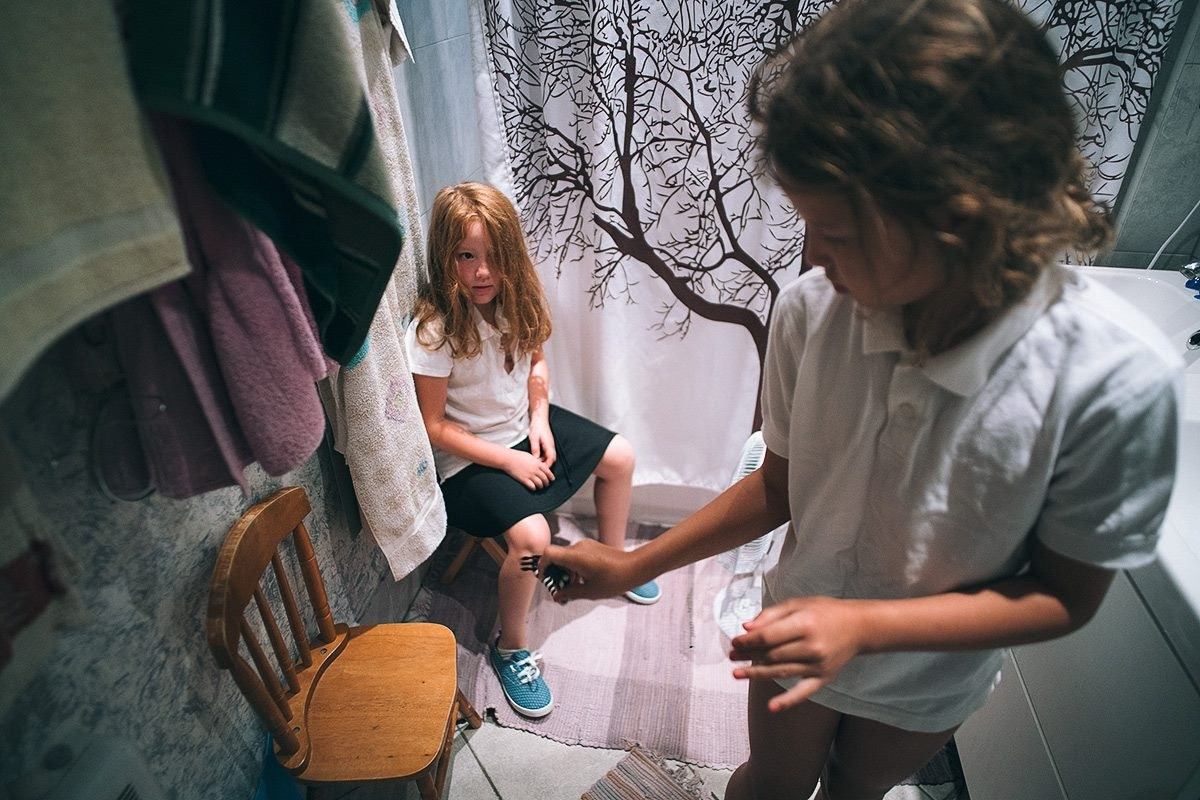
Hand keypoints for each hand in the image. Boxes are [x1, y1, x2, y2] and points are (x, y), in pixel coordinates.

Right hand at [504, 450, 554, 489]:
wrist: (508, 459)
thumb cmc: (518, 456)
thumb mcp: (530, 456)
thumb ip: (536, 462)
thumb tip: (540, 466)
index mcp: (537, 463)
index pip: (548, 472)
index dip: (551, 477)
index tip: (552, 479)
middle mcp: (535, 470)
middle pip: (545, 479)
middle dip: (547, 483)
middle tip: (547, 484)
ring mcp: (530, 475)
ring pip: (539, 484)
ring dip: (541, 486)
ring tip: (540, 487)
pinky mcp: (524, 480)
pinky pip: (532, 486)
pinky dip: (534, 488)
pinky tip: (534, 488)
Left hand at [528, 418, 556, 467]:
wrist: (539, 419)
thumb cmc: (537, 426)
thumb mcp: (534, 438)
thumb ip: (535, 448)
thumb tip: (535, 458)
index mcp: (549, 445)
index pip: (551, 458)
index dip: (548, 465)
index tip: (542, 470)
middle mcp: (551, 446)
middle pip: (551, 459)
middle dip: (546, 465)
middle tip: (539, 469)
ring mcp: (549, 444)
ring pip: (548, 456)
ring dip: (544, 461)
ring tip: (536, 465)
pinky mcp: (547, 444)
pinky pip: (546, 453)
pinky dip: (542, 457)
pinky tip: (536, 458)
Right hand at [541, 539, 641, 601]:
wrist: (635, 567)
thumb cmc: (616, 579)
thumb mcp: (590, 591)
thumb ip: (570, 593)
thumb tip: (557, 596)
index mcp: (576, 557)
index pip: (548, 554)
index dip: (542, 565)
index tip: (544, 578)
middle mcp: (579, 548)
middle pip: (556, 557)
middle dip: (555, 573)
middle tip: (559, 589)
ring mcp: (586, 546)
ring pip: (566, 557)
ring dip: (565, 571)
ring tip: (573, 587)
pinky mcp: (592, 547)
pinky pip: (576, 555)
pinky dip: (574, 567)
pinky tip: (582, 580)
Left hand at [728, 596, 867, 711]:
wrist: (859, 627)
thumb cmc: (825, 612)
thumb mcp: (799, 604)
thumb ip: (772, 614)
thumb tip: (747, 628)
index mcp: (804, 623)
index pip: (768, 636)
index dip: (748, 641)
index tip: (734, 642)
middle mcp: (812, 646)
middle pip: (772, 655)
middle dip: (748, 656)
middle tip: (731, 656)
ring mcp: (818, 664)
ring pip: (781, 671)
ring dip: (757, 674)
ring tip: (736, 674)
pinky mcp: (824, 677)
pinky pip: (803, 692)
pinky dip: (787, 701)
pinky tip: (771, 707)